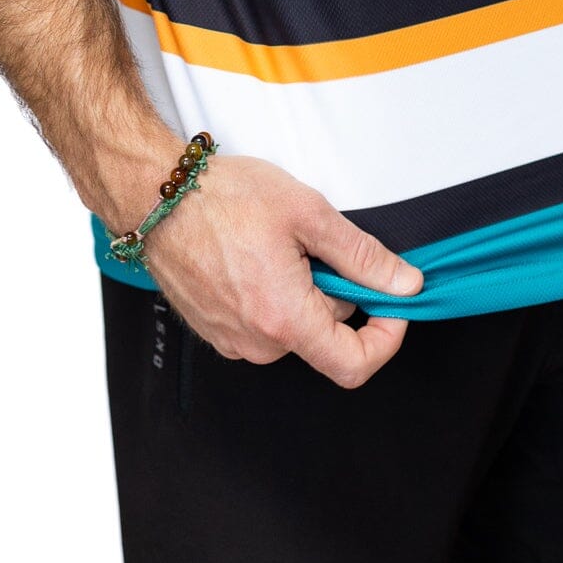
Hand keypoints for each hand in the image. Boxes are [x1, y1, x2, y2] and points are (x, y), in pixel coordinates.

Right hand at [140, 152, 424, 385]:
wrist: (158, 197)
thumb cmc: (224, 199)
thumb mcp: (307, 213)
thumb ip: (361, 255)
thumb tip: (404, 283)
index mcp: (285, 319)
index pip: (353, 366)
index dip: (385, 339)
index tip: (391, 305)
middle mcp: (258, 343)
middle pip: (324, 335)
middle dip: (336, 291)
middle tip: (316, 243)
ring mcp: (234, 341)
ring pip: (294, 327)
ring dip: (302, 291)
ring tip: (279, 244)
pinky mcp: (217, 331)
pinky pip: (265, 324)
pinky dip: (274, 294)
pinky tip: (256, 255)